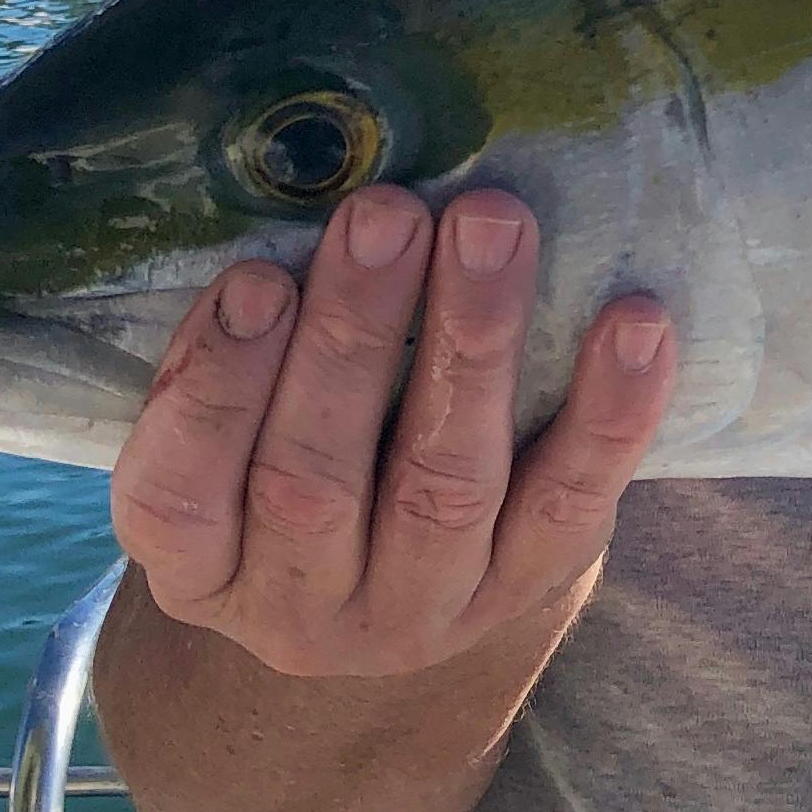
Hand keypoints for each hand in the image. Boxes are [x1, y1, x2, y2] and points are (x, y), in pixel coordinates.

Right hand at [110, 186, 674, 678]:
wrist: (403, 581)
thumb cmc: (298, 453)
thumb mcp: (236, 430)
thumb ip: (252, 345)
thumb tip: (295, 198)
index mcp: (198, 567)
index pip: (178, 496)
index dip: (212, 389)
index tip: (257, 277)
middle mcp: (298, 608)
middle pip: (314, 480)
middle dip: (353, 336)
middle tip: (387, 214)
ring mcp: (419, 613)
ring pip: (445, 486)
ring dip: (471, 345)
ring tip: (490, 227)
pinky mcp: (527, 589)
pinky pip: (570, 503)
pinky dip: (607, 412)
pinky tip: (633, 322)